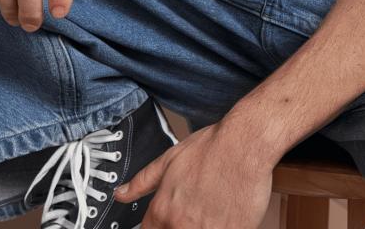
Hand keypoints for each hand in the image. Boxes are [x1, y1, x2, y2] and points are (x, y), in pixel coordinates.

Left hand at [113, 120, 273, 228]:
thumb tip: (120, 194)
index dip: (157, 228)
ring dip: (200, 226)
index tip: (167, 223)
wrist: (244, 144)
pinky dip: (220, 227)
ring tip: (209, 212)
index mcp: (164, 210)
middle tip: (194, 212)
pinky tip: (223, 216)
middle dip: (180, 226)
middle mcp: (182, 225)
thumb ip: (142, 182)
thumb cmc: (212, 148)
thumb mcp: (169, 160)